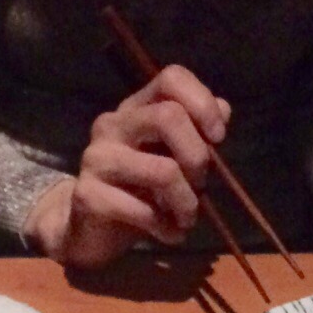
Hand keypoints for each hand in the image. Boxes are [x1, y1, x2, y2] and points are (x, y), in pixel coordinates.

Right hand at [22, 65, 231, 268]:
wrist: (89, 230)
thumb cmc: (137, 190)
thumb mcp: (170, 158)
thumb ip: (196, 132)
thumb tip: (223, 110)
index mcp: (136, 108)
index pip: (171, 78)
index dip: (202, 103)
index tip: (218, 138)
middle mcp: (112, 124)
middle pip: (168, 117)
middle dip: (197, 157)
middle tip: (201, 185)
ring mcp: (97, 158)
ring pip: (163, 170)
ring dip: (187, 201)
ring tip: (187, 218)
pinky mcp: (88, 195)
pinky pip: (143, 210)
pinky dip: (167, 227)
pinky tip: (170, 234)